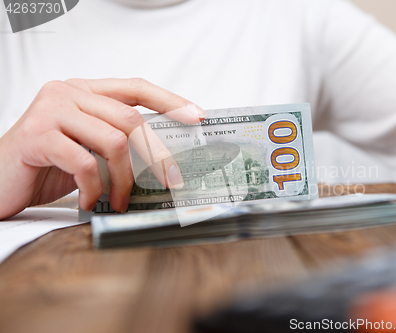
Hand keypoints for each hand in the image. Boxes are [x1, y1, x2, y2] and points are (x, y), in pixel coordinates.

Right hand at [0, 78, 205, 219]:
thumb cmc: (45, 166)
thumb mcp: (87, 148)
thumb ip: (115, 141)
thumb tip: (163, 158)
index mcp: (84, 91)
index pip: (135, 87)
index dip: (170, 101)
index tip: (198, 116)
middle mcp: (68, 93)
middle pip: (131, 119)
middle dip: (156, 156)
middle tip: (170, 181)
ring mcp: (51, 111)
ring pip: (114, 141)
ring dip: (125, 179)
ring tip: (120, 200)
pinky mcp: (37, 136)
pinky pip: (86, 163)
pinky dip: (95, 189)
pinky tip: (90, 201)